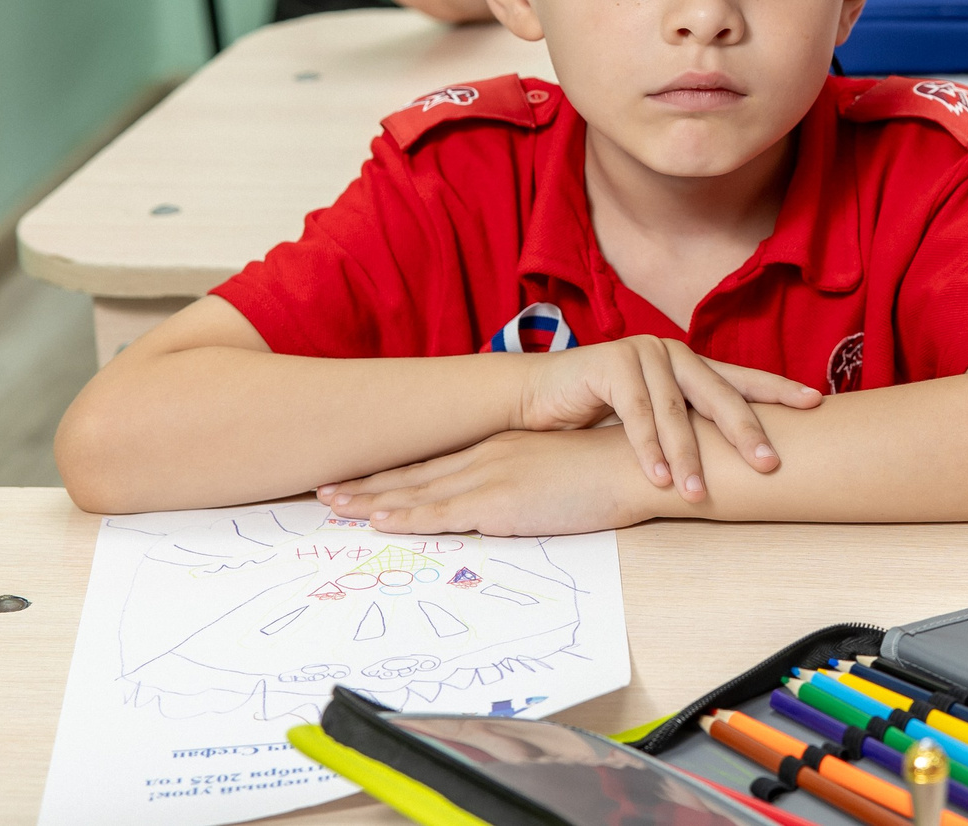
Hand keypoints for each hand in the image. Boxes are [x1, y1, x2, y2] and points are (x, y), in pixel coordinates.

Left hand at [319, 428, 655, 535]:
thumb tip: (517, 501)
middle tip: (325, 491)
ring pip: (417, 492)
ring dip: (371, 501)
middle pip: (415, 472)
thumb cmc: (615, 470)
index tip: (363, 477)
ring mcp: (492, 476)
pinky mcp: (501, 501)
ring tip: (333, 506)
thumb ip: (533, 480)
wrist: (641, 465)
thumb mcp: (564, 470)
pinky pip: (441, 513)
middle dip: (367, 483)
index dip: (397, 471)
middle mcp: (489, 455)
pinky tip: (377, 521)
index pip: (438, 461)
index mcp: (504, 446)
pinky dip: (405, 517)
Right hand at [515, 337, 822, 500]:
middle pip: (720, 394)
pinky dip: (648, 449)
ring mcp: (643, 354)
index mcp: (690, 364)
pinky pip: (636, 413)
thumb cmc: (599, 414)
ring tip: (702, 495)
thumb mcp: (653, 421)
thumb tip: (740, 459)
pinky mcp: (611, 364)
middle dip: (746, 432)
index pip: (742, 378)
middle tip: (770, 464)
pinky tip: (660, 478)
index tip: (817, 402)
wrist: (539, 398)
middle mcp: (673, 353)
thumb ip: (688, 426)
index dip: (779, 389)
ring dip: (688, 457)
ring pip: (676, 412)